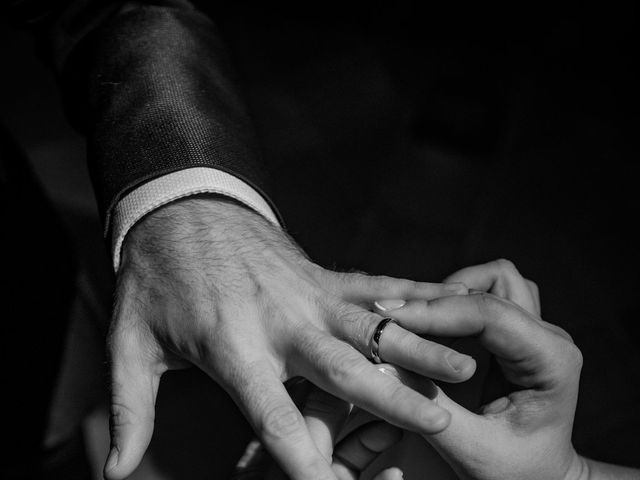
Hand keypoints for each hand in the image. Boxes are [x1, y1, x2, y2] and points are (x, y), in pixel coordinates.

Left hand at [104, 196, 475, 479]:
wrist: (180, 208)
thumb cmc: (155, 281)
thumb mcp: (129, 343)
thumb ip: (128, 409)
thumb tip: (114, 473)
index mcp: (233, 346)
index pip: (272, 414)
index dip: (302, 459)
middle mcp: (281, 321)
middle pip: (343, 369)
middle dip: (391, 398)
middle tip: (438, 422)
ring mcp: (308, 293)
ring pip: (373, 325)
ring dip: (420, 346)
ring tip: (465, 368)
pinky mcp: (323, 273)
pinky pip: (376, 284)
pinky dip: (415, 294)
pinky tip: (452, 298)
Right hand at [381, 270, 583, 479]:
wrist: (540, 477)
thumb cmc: (515, 472)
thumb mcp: (471, 451)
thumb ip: (429, 409)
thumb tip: (382, 366)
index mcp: (550, 361)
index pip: (490, 314)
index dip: (435, 311)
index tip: (389, 318)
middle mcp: (548, 337)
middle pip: (490, 287)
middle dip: (436, 301)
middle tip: (390, 319)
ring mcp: (533, 330)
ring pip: (490, 279)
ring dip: (448, 294)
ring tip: (411, 321)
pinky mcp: (515, 331)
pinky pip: (482, 295)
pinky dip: (451, 303)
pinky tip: (426, 329)